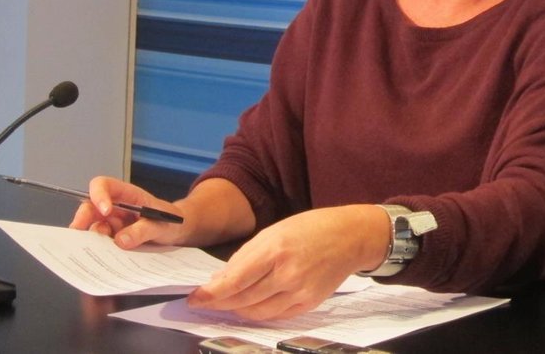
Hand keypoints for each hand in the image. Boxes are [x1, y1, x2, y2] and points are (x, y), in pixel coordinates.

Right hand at [68, 176, 188, 248]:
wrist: (180, 233)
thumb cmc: (171, 221)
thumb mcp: (162, 225)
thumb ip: (143, 231)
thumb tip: (120, 241)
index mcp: (127, 195)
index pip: (103, 185)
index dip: (98, 195)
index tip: (105, 211)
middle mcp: (115, 208)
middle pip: (90, 208)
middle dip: (83, 220)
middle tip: (78, 237)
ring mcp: (113, 224)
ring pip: (93, 228)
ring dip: (91, 240)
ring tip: (95, 253)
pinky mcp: (114, 240)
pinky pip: (101, 244)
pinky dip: (99, 251)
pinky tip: (101, 262)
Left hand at [186, 204, 389, 320]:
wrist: (350, 237)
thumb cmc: (311, 228)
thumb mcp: (274, 231)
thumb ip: (247, 256)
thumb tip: (222, 280)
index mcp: (275, 249)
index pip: (234, 281)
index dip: (210, 294)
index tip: (194, 299)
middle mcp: (287, 274)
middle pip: (242, 300)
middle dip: (219, 303)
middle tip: (205, 302)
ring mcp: (299, 292)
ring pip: (256, 312)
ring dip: (236, 310)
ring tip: (226, 303)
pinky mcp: (308, 304)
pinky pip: (275, 316)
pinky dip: (258, 313)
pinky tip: (250, 306)